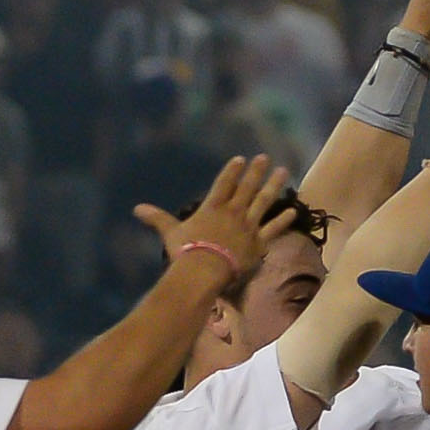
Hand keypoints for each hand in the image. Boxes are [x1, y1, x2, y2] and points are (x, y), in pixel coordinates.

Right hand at [135, 155, 298, 279]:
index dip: (232, 170)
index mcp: (212, 208)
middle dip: (256, 171)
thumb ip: (158, 219)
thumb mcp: (170, 233)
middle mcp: (233, 212)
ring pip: (265, 201)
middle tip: (265, 158)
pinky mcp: (259, 243)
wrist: (205, 271)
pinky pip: (274, 229)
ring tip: (284, 172)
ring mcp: (248, 226)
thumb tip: (137, 209)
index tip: (240, 159)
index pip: (224, 183)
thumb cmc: (186, 252)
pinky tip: (292, 210)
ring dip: (275, 185)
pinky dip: (283, 220)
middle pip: (247, 187)